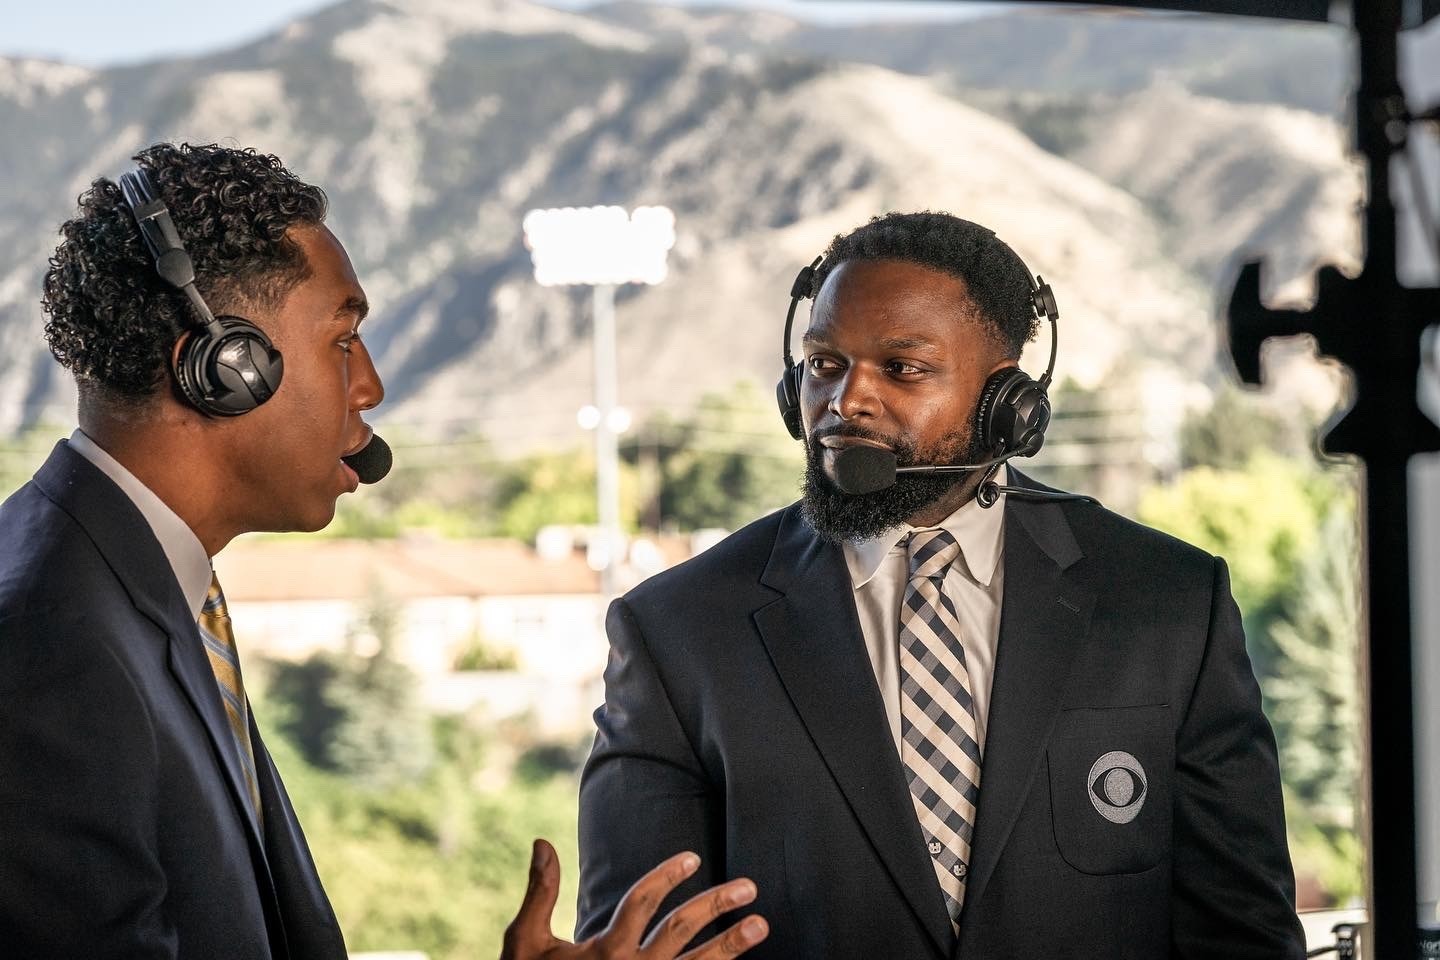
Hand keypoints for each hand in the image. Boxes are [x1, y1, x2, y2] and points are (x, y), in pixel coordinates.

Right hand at [500, 839, 767, 959]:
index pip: (642, 904)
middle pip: (680, 931)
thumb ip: (540, 892)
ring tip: (760, 925)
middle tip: (749, 887)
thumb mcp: (525, 944)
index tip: (693, 858)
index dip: (667, 876)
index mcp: (603, 951)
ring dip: (731, 946)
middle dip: (715, 907)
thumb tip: (542, 841)